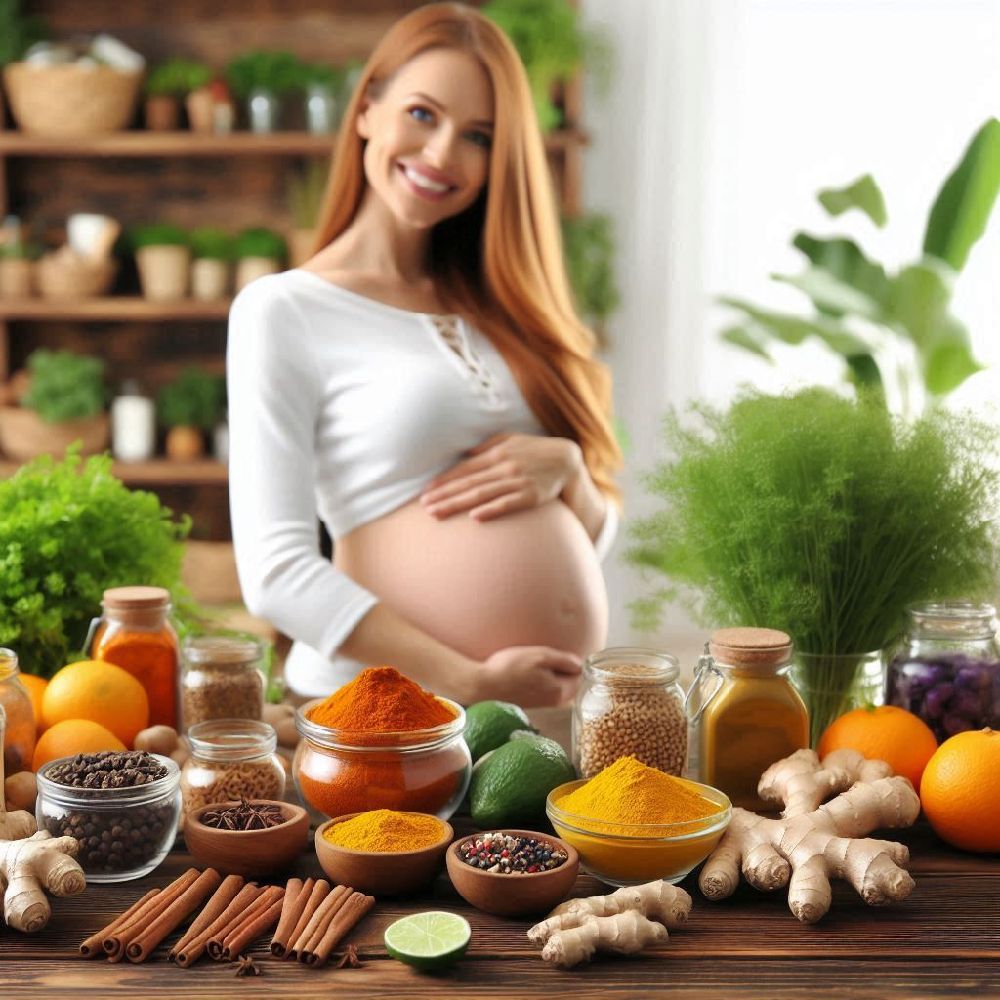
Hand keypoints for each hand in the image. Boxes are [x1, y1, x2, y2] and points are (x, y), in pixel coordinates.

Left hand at [421, 433, 581, 521]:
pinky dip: (491, 510)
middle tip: (423, 507)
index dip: (443, 481)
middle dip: (443, 495)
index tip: (425, 492)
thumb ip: (488, 446)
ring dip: (457, 504)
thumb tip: (466, 452)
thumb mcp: (511, 440)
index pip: (463, 469)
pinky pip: (508, 504)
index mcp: (496, 454)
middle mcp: (503, 467)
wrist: (567, 460)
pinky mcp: (531, 496)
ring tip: (437, 513)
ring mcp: (517, 481)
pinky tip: (475, 517)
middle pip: (467, 483)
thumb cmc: (535, 451)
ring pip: (481, 495)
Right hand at [476, 646, 582, 707]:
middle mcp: (553, 701)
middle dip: (561, 667)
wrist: (481, 686)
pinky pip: (542, 687)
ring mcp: (541, 703)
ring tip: (532, 662)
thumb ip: (564, 660)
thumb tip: (580, 664)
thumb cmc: (510, 668)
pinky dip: (538, 678)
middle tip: (543, 656)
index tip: (557, 653)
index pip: (580, 675)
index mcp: (560, 692)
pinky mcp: (529, 701)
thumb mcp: (540, 656)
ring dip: (548, 672)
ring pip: (554, 683)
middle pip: (568, 680)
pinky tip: (524, 671)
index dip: (571, 661)